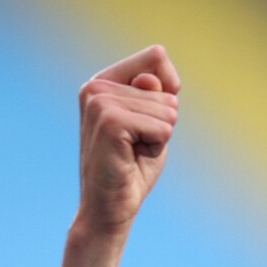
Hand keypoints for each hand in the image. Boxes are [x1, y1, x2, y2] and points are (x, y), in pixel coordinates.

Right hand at [74, 45, 180, 238]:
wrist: (110, 209)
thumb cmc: (132, 168)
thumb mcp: (152, 125)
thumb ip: (157, 96)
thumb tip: (151, 79)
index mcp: (104, 81)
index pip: (157, 56)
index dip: (170, 90)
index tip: (150, 120)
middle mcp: (96, 86)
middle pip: (165, 90)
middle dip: (162, 123)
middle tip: (136, 146)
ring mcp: (99, 102)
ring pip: (166, 110)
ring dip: (158, 137)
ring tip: (133, 152)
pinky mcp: (109, 122)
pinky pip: (161, 127)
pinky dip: (156, 146)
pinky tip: (132, 157)